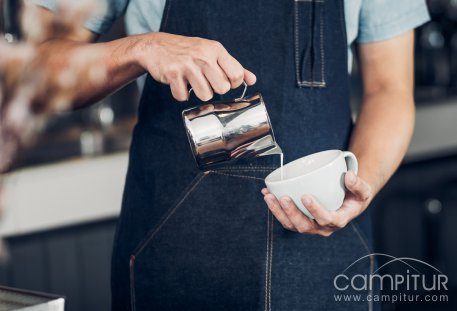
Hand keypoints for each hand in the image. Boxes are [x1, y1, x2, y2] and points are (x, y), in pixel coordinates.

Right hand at [137, 32, 256, 100]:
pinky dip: (181, 94)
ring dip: (198, 94)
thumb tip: (252, 80)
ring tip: (193, 84)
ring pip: (205, 95)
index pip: (237, 75)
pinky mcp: (173, 74)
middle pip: (223, 88)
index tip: (223, 81)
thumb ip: (233, 66)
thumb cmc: (188, 51)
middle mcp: (203, 56)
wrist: (156, 46)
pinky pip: (184, 97)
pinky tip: (179, 84)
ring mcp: (188, 65)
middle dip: (215, 90)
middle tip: (206, 82)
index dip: (232, 84)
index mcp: (216, 49)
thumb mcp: (212, 52)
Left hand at [261, 171, 372, 236]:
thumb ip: (358, 184)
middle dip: (291, 212)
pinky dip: (275, 208)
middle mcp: (322, 227)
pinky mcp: (301, 221)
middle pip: (304, 226)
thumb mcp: (364, 191)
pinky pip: (286, 219)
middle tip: (282, 197)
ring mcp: (310, 226)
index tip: (305, 197)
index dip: (315, 210)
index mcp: (338, 220)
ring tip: (268, 196)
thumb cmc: (355, 197)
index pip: (327, 220)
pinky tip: (267, 195)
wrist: (348, 202)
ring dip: (278, 212)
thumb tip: (349, 176)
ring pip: (291, 225)